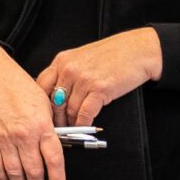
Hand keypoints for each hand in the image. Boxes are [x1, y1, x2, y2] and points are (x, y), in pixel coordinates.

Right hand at [0, 45, 64, 179]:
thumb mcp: (43, 102)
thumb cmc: (18, 86)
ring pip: (15, 173)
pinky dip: (3, 177)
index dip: (57, 179)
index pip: (53, 160)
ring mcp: (4, 139)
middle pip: (34, 171)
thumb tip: (54, 147)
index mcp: (41, 125)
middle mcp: (24, 135)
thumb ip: (49, 126)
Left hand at [35, 29, 162, 130]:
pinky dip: (83, 123)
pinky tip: (84, 126)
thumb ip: (67, 73)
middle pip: (53, 101)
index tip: (44, 114)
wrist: (137, 50)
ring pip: (69, 110)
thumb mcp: (82, 58)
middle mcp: (69, 69)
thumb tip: (55, 96)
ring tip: (72, 129)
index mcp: (62, 61)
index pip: (41, 86)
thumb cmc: (112, 54)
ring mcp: (84, 79)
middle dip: (56, 118)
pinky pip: (84, 113)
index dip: (42, 104)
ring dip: (70, 123)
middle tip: (57, 128)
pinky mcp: (99, 89)